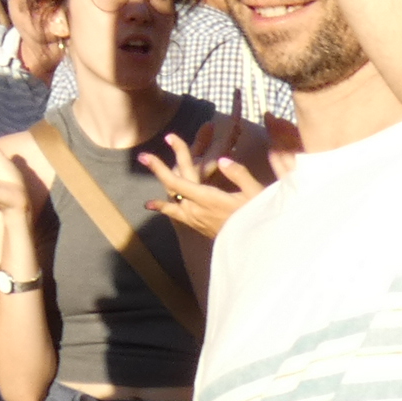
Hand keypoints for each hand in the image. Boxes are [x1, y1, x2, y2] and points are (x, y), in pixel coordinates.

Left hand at [140, 127, 268, 238]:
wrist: (257, 248)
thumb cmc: (259, 218)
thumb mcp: (256, 194)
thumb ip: (239, 174)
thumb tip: (222, 160)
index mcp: (208, 200)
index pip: (177, 182)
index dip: (161, 167)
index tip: (153, 152)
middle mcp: (197, 210)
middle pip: (170, 188)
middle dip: (157, 170)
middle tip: (142, 156)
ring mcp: (196, 220)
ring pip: (171, 200)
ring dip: (160, 184)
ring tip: (150, 171)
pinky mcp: (198, 226)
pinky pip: (175, 214)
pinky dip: (163, 206)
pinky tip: (151, 205)